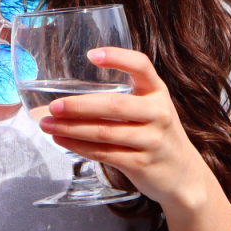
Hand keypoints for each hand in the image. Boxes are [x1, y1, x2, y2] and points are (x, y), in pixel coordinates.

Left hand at [40, 47, 230, 230]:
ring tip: (47, 125)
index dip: (118, 57)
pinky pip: (104, 153)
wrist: (183, 176)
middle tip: (53, 106)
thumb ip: (121, 97)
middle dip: (79, 105)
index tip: (91, 55)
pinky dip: (78, 146)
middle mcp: (158, 113)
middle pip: (115, 105)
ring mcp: (152, 140)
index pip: (141, 65)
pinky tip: (61, 140)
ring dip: (71, 129)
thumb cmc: (155, 133)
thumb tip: (66, 93)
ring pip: (104, 132)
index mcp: (158, 91)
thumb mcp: (149, 108)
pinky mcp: (142, 164)